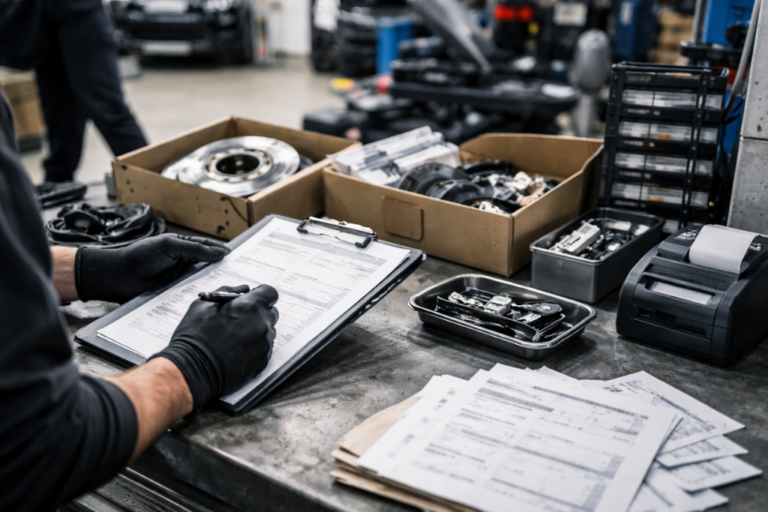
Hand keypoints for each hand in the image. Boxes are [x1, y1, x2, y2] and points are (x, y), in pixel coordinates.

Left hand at [75, 234, 229, 302]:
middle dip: (221, 271)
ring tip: (230, 291)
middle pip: (208, 268)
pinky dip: (200, 298)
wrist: (118, 277)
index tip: (238, 258)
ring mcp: (180, 281)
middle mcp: (184, 265)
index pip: (208, 250)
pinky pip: (191, 296)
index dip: (222, 253)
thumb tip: (220, 253)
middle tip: (239, 276)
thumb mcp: (169, 246)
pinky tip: (211, 301)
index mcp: (184, 248)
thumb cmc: (140, 256)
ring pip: (202, 283)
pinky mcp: (175, 295)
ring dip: (213, 286)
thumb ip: (195, 249)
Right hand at [153, 285, 278, 410]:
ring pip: (268, 331)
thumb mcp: (204, 305)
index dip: (261, 295)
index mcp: (250, 306)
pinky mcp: (263, 361)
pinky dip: (255, 347)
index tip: (252, 299)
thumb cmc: (195, 337)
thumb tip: (242, 289)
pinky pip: (264, 348)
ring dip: (257, 330)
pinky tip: (236, 350)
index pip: (270, 293)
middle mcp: (262, 324)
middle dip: (259, 313)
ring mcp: (264, 344)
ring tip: (234, 337)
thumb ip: (228, 292)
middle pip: (271, 313)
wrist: (193, 370)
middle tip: (240, 319)